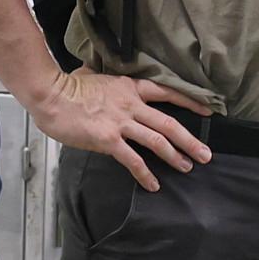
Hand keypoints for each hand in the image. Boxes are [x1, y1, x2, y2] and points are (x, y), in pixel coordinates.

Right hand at [36, 69, 214, 187]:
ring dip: (175, 156)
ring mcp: (121, 122)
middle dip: (190, 140)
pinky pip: (132, 160)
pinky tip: (153, 184)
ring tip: (187, 167)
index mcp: (130, 87)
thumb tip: (100, 76)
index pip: (167, 92)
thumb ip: (105, 80)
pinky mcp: (108, 140)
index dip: (190, 102)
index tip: (208, 111)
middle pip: (169, 122)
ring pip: (157, 141)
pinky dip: (145, 174)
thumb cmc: (67, 85)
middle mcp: (131, 104)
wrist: (50, 95)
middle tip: (205, 154)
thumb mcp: (93, 75)